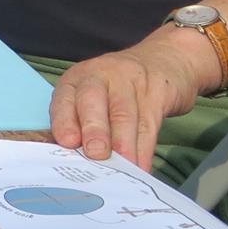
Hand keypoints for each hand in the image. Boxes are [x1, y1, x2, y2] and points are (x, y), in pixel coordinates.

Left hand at [47, 28, 219, 168]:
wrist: (162, 61)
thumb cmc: (117, 88)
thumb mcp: (92, 96)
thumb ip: (79, 122)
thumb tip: (71, 159)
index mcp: (78, 78)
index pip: (64, 97)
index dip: (64, 120)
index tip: (67, 142)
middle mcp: (101, 75)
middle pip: (93, 100)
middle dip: (94, 129)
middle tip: (96, 154)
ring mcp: (130, 82)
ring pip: (124, 115)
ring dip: (123, 144)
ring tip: (122, 167)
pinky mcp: (157, 93)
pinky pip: (150, 124)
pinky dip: (144, 150)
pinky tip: (141, 168)